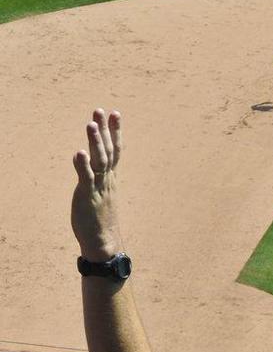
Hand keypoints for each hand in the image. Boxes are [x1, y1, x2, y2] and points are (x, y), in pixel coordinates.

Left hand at [71, 109, 124, 260]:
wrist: (103, 241)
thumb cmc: (100, 219)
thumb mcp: (100, 193)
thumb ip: (96, 177)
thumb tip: (87, 162)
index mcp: (110, 178)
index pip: (115, 150)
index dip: (115, 132)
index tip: (115, 114)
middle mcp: (107, 179)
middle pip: (108, 150)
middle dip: (105, 130)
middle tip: (100, 111)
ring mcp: (99, 186)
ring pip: (99, 160)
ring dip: (95, 142)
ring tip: (90, 124)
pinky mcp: (88, 195)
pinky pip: (86, 178)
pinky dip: (83, 165)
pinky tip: (79, 153)